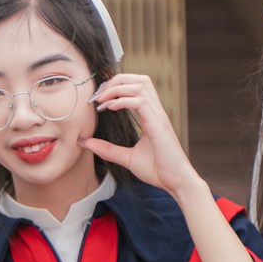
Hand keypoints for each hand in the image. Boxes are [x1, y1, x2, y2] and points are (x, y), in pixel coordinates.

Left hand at [80, 72, 202, 197]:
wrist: (176, 182)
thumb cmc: (158, 170)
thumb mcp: (127, 158)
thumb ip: (108, 149)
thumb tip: (85, 143)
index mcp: (151, 116)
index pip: (137, 87)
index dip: (117, 85)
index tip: (99, 97)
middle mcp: (156, 111)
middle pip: (139, 79)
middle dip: (116, 80)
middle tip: (98, 94)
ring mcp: (158, 116)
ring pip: (140, 85)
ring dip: (117, 88)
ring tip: (102, 99)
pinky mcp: (158, 125)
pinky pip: (140, 102)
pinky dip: (123, 100)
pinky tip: (110, 107)